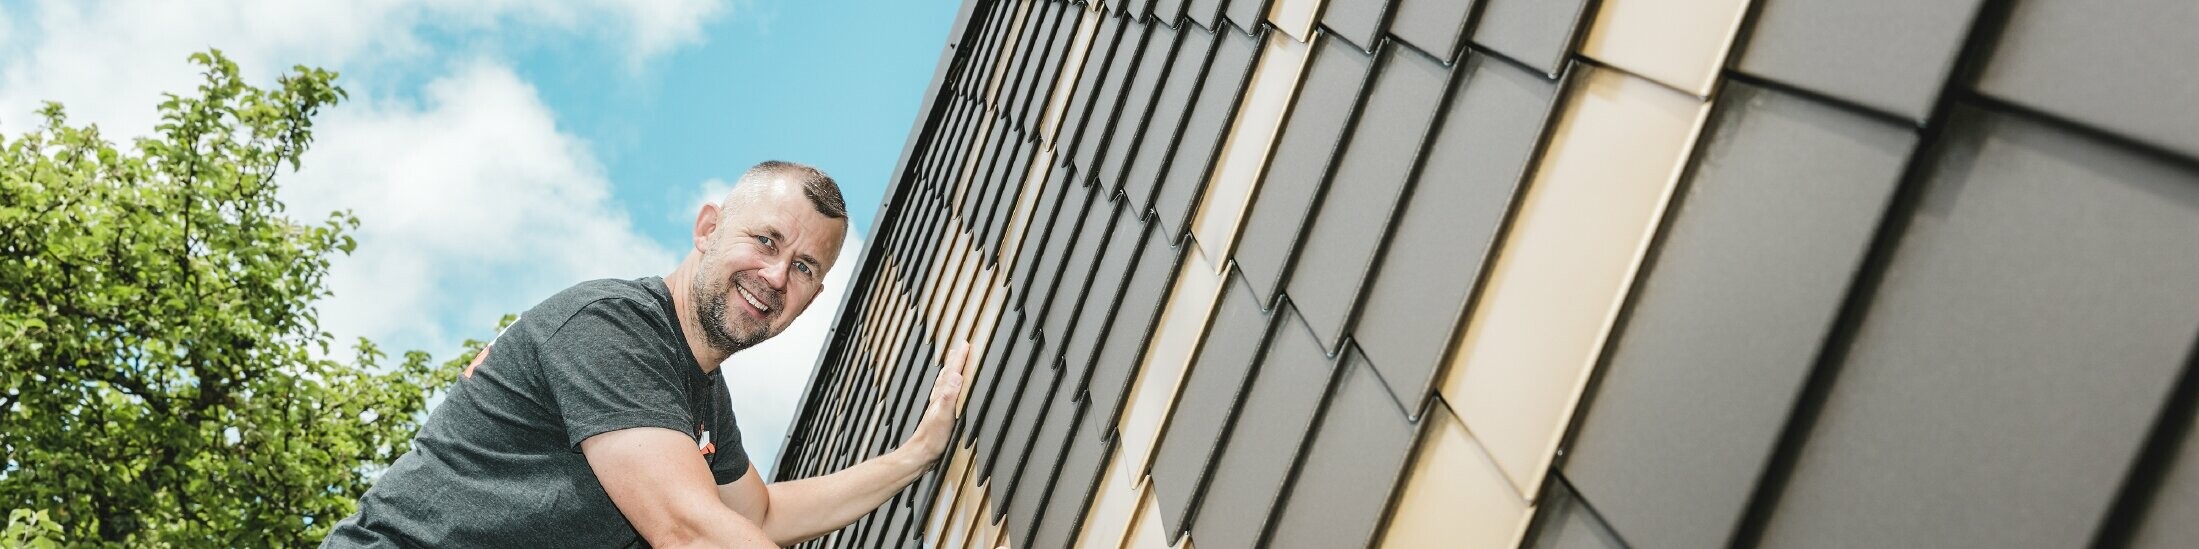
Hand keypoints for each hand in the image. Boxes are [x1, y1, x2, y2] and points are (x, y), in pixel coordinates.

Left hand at [905, 341, 967, 461]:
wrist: (920, 454)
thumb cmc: (932, 438)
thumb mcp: (944, 416)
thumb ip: (949, 396)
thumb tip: (957, 375)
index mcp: (942, 396)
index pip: (953, 372)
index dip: (960, 358)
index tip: (965, 344)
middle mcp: (939, 398)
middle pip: (947, 374)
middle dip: (954, 360)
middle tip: (959, 348)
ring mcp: (938, 406)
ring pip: (945, 383)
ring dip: (950, 371)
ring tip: (953, 363)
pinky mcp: (939, 415)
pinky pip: (945, 393)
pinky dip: (948, 386)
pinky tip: (948, 391)